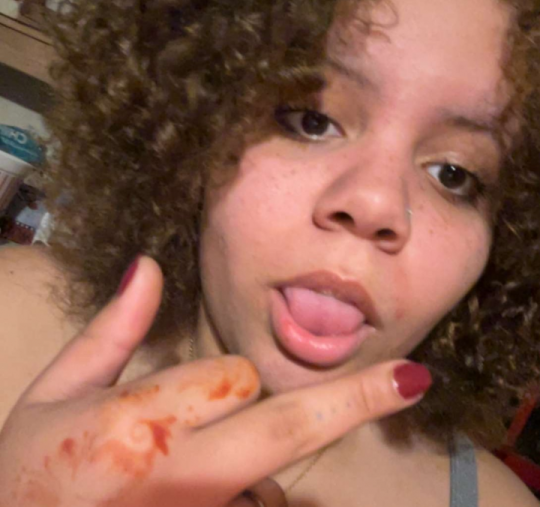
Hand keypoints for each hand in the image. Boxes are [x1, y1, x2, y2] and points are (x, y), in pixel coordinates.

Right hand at [0, 256, 430, 506]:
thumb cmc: (31, 471)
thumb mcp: (55, 393)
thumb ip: (111, 330)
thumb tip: (148, 266)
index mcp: (132, 425)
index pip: (229, 378)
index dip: (225, 380)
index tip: (212, 388)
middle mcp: (177, 478)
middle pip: (283, 427)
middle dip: (351, 399)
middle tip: (412, 380)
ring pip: (273, 477)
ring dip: (264, 464)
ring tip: (185, 474)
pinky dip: (251, 496)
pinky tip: (205, 493)